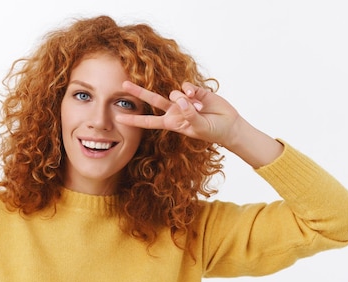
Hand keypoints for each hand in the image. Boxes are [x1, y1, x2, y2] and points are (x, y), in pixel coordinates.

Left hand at [117, 81, 282, 166]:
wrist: (228, 125)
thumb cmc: (212, 131)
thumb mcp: (198, 128)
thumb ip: (189, 115)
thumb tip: (181, 100)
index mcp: (171, 123)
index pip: (148, 122)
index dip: (134, 120)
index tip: (119, 119)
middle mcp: (174, 110)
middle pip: (152, 100)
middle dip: (138, 92)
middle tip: (123, 85)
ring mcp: (183, 100)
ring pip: (173, 93)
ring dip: (185, 100)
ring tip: (199, 108)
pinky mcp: (194, 91)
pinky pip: (186, 87)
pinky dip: (191, 92)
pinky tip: (200, 99)